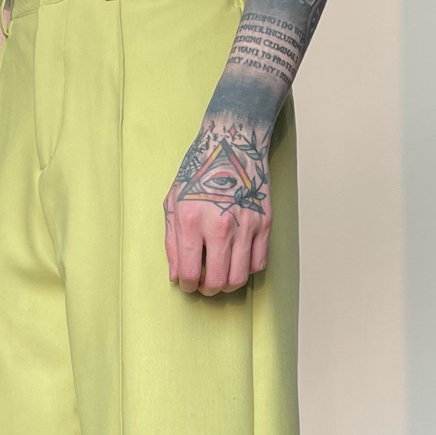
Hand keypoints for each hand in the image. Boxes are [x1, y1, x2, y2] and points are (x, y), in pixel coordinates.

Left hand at [163, 111, 272, 294]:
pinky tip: (237, 260)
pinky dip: (246, 270)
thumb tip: (176, 274)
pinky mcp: (264, 223)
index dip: (187, 286)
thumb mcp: (172, 202)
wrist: (232, 144)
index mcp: (191, 220)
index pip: (189, 273)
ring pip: (239, 278)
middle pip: (217, 282)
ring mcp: (245, 225)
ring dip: (227, 285)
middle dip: (207, 290)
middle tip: (204, 285)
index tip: (188, 283)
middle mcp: (219, 225)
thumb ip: (172, 241)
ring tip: (220, 276)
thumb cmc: (199, 171)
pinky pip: (258, 263)